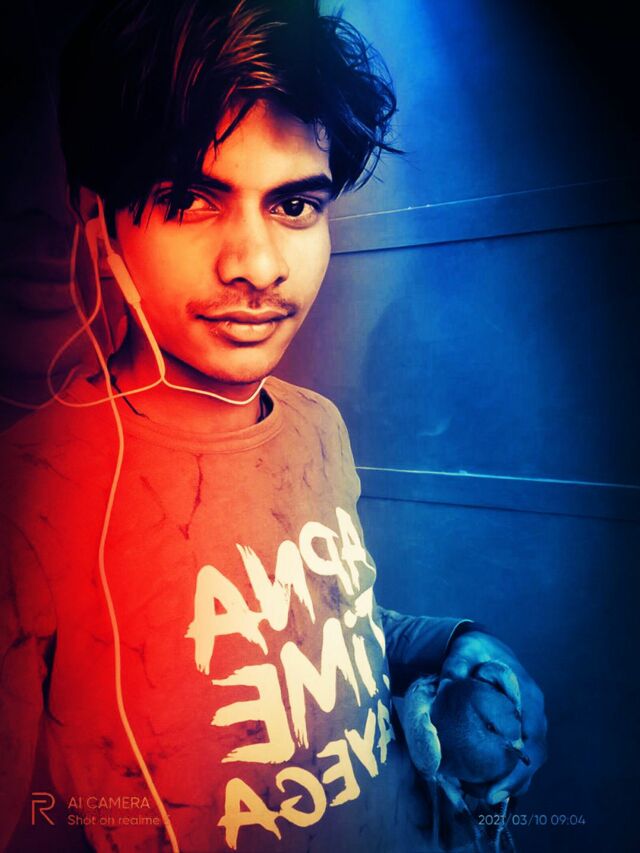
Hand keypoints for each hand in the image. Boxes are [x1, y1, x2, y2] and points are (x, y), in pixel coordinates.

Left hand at [441, 630, 546, 803]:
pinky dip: (510, 773)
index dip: (520, 762)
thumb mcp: (464, 651)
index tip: (499, 781)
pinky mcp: (520, 728)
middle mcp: (534, 710)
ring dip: (514, 780)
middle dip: (516, 779)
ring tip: (487, 796)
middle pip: (536, 753)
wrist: (483, 646)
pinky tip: (489, 785)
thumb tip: (447, 685)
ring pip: (531, 759)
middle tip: (489, 796)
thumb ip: (456, 665)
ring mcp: (530, 720)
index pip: (531, 733)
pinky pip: (522, 755)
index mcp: (526, 692)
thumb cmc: (475, 650)